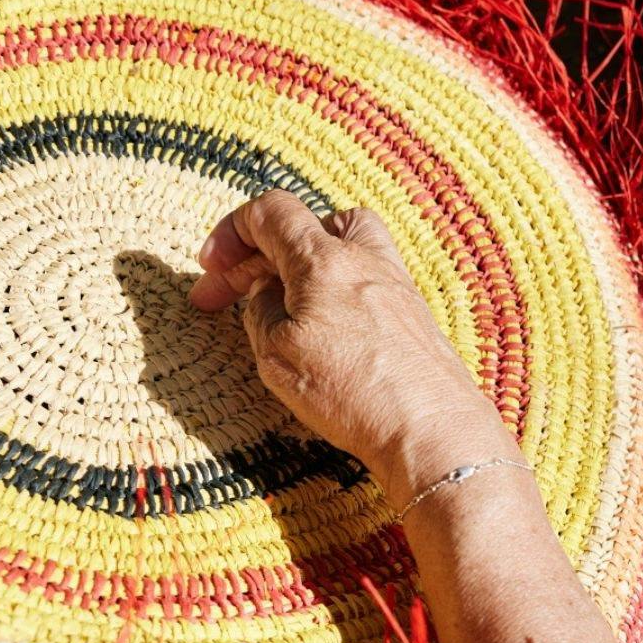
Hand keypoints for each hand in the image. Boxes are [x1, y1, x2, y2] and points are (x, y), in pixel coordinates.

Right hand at [189, 190, 517, 506]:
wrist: (431, 430)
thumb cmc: (353, 392)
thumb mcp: (276, 353)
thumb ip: (261, 310)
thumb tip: (266, 292)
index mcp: (323, 258)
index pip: (272, 212)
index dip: (232, 232)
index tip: (211, 266)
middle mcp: (365, 258)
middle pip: (305, 227)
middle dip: (258, 256)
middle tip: (227, 294)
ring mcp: (394, 284)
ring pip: (341, 247)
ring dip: (302, 266)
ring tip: (279, 300)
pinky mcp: (410, 314)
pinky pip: (363, 280)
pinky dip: (333, 290)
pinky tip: (323, 328)